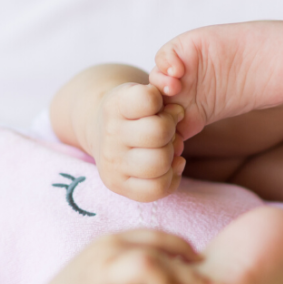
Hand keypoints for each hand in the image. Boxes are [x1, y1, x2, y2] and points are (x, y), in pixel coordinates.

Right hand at [25, 229, 222, 283]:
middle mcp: (107, 253)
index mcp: (114, 242)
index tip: (203, 265)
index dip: (183, 249)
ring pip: (146, 268)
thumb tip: (184, 264)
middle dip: (190, 275)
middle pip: (157, 252)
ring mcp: (100, 277)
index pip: (156, 237)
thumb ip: (139, 264)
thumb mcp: (111, 271)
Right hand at [84, 83, 185, 202]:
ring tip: (167, 151)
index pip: (148, 99)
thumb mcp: (143, 94)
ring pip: (160, 163)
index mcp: (116, 105)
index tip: (157, 107)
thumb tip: (180, 113)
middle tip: (167, 133)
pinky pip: (156, 188)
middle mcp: (110, 134)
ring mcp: (112, 163)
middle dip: (171, 132)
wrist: (102, 133)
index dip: (161, 102)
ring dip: (171, 157)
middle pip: (159, 133)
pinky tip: (169, 167)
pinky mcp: (118, 185)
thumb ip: (165, 96)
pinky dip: (171, 178)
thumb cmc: (132, 113)